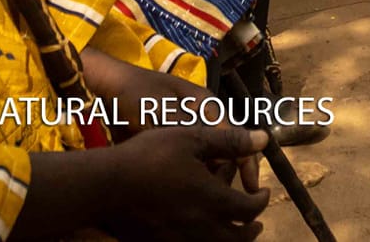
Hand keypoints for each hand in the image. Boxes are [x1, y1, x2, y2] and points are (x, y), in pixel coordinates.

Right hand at [101, 125, 269, 239]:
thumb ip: (229, 141)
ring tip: (232, 232)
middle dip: (251, 229)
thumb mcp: (191, 138)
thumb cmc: (149, 156)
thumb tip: (263, 140)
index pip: (250, 209)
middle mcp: (202, 229)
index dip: (261, 201)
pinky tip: (199, 234)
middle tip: (254, 221)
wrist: (106, 187)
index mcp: (214, 201)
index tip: (262, 193)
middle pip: (239, 239)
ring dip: (231, 241)